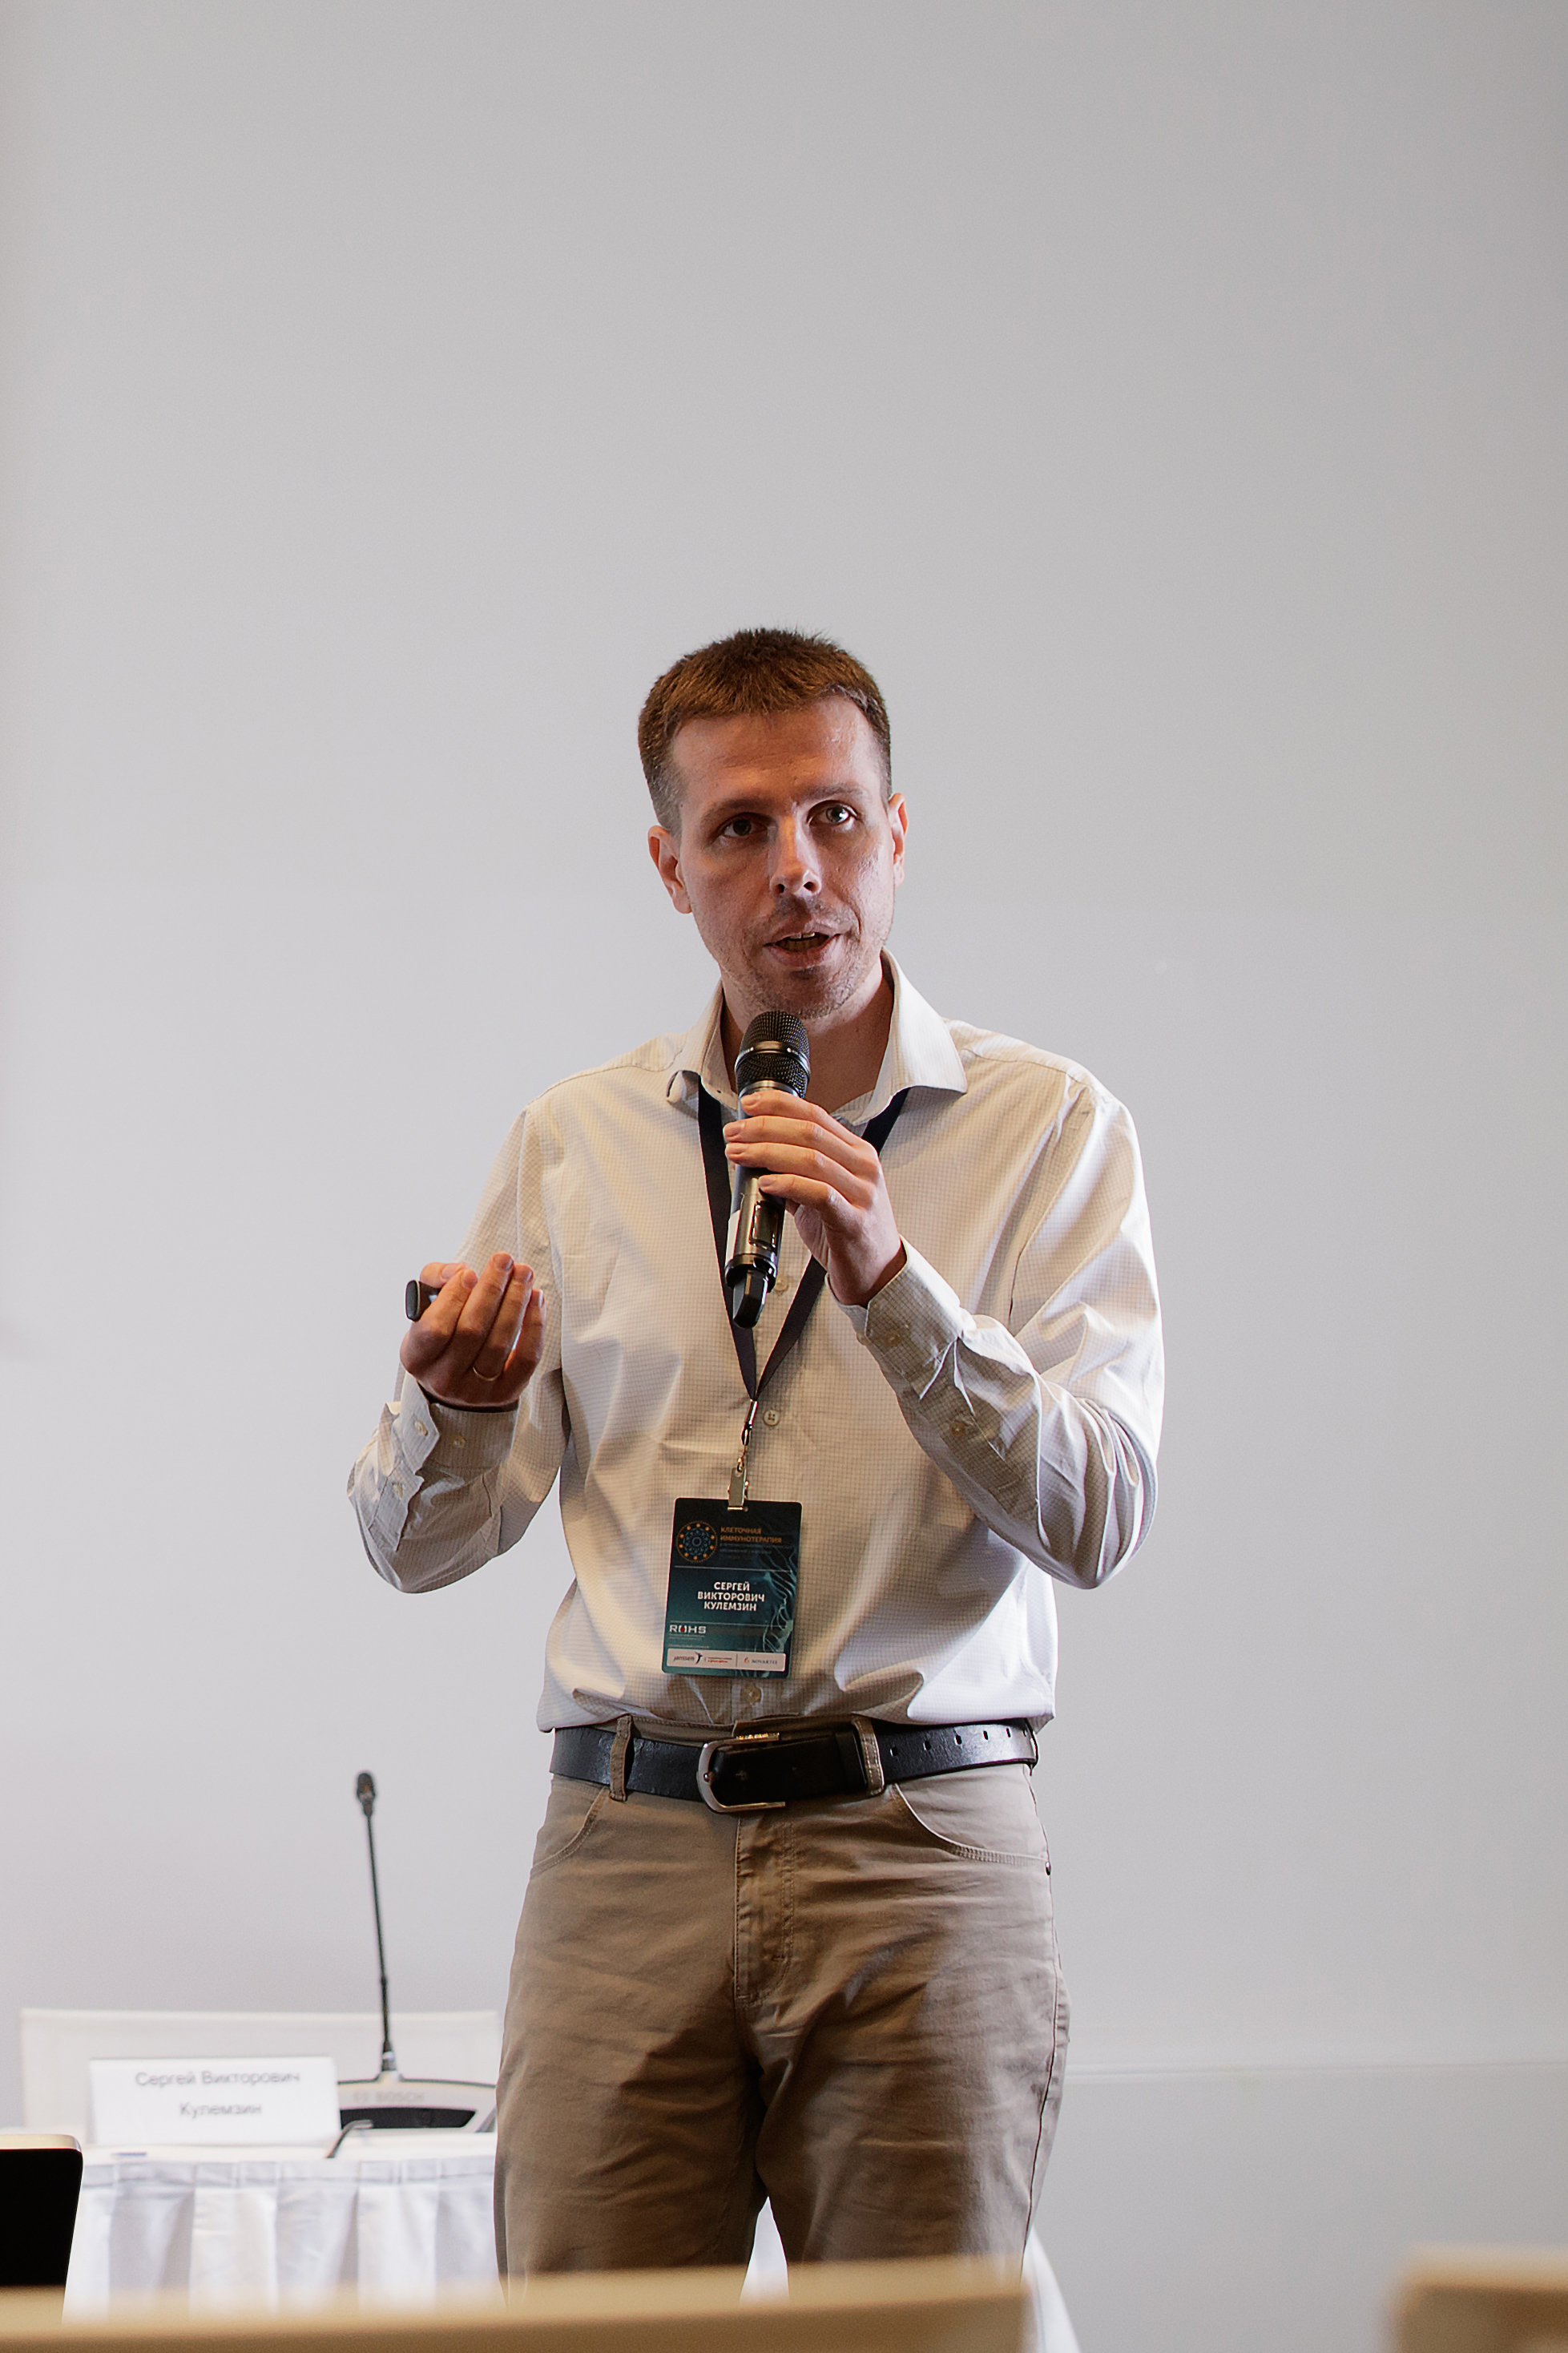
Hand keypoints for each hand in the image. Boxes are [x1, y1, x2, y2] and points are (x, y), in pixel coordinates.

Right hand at [399, 1253, 545, 1408]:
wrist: (455, 1380)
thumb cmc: (440, 1334)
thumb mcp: (425, 1308)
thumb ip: (433, 1280)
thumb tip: (459, 1271)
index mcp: (417, 1357)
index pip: (435, 1329)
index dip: (453, 1298)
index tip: (470, 1271)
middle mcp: (444, 1378)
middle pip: (472, 1331)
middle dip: (491, 1290)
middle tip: (505, 1261)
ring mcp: (475, 1391)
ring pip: (500, 1342)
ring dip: (516, 1302)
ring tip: (524, 1273)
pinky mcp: (505, 1394)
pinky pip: (526, 1358)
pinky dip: (535, 1326)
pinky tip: (536, 1299)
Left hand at [724, 1095, 906, 1308]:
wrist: (879, 1273)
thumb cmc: (852, 1232)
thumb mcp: (827, 1194)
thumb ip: (799, 1173)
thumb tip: (759, 1156)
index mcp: (857, 1153)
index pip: (816, 1115)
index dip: (779, 1105)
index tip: (749, 1105)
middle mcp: (863, 1167)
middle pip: (809, 1132)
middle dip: (765, 1128)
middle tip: (735, 1133)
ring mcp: (861, 1192)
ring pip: (812, 1158)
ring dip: (768, 1152)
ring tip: (741, 1154)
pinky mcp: (854, 1220)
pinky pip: (819, 1193)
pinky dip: (789, 1184)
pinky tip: (767, 1183)